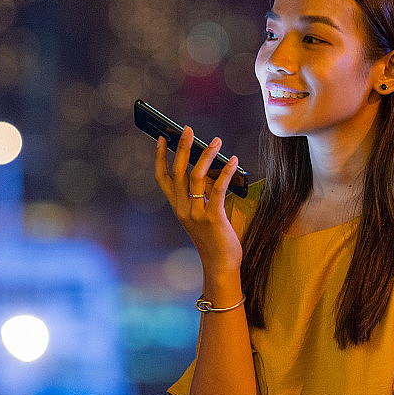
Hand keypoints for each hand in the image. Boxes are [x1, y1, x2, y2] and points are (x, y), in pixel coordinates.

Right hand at [154, 126, 242, 275]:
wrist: (220, 265)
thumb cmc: (214, 238)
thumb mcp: (203, 213)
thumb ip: (202, 193)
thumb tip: (211, 167)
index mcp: (177, 207)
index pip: (163, 178)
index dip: (160, 158)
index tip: (162, 138)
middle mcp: (182, 209)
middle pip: (178, 172)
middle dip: (181, 148)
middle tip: (187, 129)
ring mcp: (196, 214)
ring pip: (197, 176)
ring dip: (206, 155)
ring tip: (216, 141)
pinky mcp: (212, 218)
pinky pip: (218, 189)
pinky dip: (226, 172)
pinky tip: (232, 161)